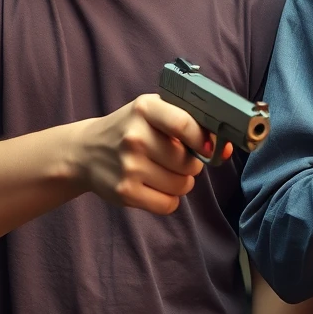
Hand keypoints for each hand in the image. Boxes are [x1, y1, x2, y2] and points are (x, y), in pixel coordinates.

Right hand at [73, 94, 230, 214]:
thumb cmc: (131, 128)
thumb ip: (189, 123)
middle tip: (179, 159)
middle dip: (192, 164)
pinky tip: (156, 186)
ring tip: (165, 171)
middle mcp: (135, 136)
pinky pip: (168, 204)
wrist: (86, 151)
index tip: (209, 148)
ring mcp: (129, 166)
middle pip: (188, 162)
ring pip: (182, 185)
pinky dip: (169, 199)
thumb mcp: (153, 112)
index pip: (185, 124)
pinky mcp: (125, 192)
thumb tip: (226, 150)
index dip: (204, 140)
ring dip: (181, 182)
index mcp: (145, 109)